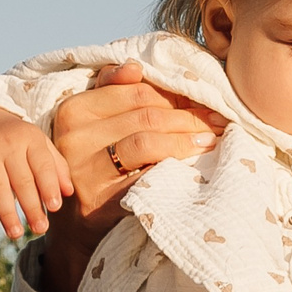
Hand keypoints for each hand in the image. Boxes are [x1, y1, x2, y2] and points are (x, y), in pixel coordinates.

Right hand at [0, 108, 70, 241]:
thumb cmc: (16, 141)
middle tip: (40, 229)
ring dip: (6, 212)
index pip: (42, 164)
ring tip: (16, 233)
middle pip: (21, 180)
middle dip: (31, 206)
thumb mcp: (38, 144)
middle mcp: (7, 144)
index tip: (54, 207)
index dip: (48, 186)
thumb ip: (56, 166)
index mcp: (30, 138)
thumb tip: (68, 193)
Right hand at [38, 63, 225, 291]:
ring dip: (188, 138)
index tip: (205, 100)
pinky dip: (175, 165)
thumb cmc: (96, 166)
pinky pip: (146, 173)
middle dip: (189, 116)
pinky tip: (196, 163)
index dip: (176, 95)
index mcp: (73, 110)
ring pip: (147, 140)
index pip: (137, 92)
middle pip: (146, 114)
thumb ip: (112, 91)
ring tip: (211, 140)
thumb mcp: (96, 125)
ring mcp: (84, 169)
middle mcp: (73, 137)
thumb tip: (135, 66)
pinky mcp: (100, 198)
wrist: (78, 226)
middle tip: (218, 121)